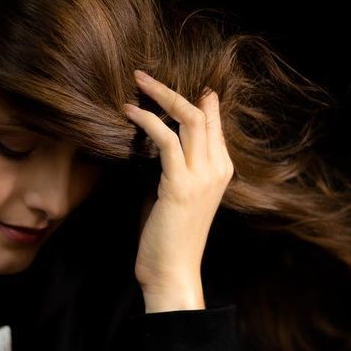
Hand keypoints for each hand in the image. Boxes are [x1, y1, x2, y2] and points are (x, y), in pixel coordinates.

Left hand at [123, 70, 234, 302]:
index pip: (213, 123)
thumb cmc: (168, 241)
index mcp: (221, 171)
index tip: (169, 86)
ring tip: (136, 84)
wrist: (173, 273)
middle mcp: (217, 169)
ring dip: (159, 96)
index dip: (195, 99)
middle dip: (172, 90)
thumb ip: (175, 170)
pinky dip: (147, 121)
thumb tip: (159, 146)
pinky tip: (129, 113)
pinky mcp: (180, 185)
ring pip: (188, 119)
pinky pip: (166, 139)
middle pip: (201, 113)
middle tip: (143, 76)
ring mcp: (202, 176)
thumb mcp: (175, 198)